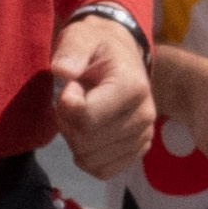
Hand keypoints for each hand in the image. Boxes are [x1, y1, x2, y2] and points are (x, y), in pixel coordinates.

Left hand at [50, 18, 154, 178]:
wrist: (121, 56)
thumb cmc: (96, 46)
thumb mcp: (81, 37)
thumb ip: (71, 51)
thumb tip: (62, 71)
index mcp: (132, 88)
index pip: (86, 119)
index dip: (65, 105)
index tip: (71, 85)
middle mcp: (144, 116)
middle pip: (86, 142)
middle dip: (67, 123)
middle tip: (72, 100)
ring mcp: (143, 136)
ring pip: (91, 160)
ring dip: (75, 141)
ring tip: (82, 114)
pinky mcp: (138, 151)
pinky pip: (102, 171)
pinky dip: (87, 157)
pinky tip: (88, 133)